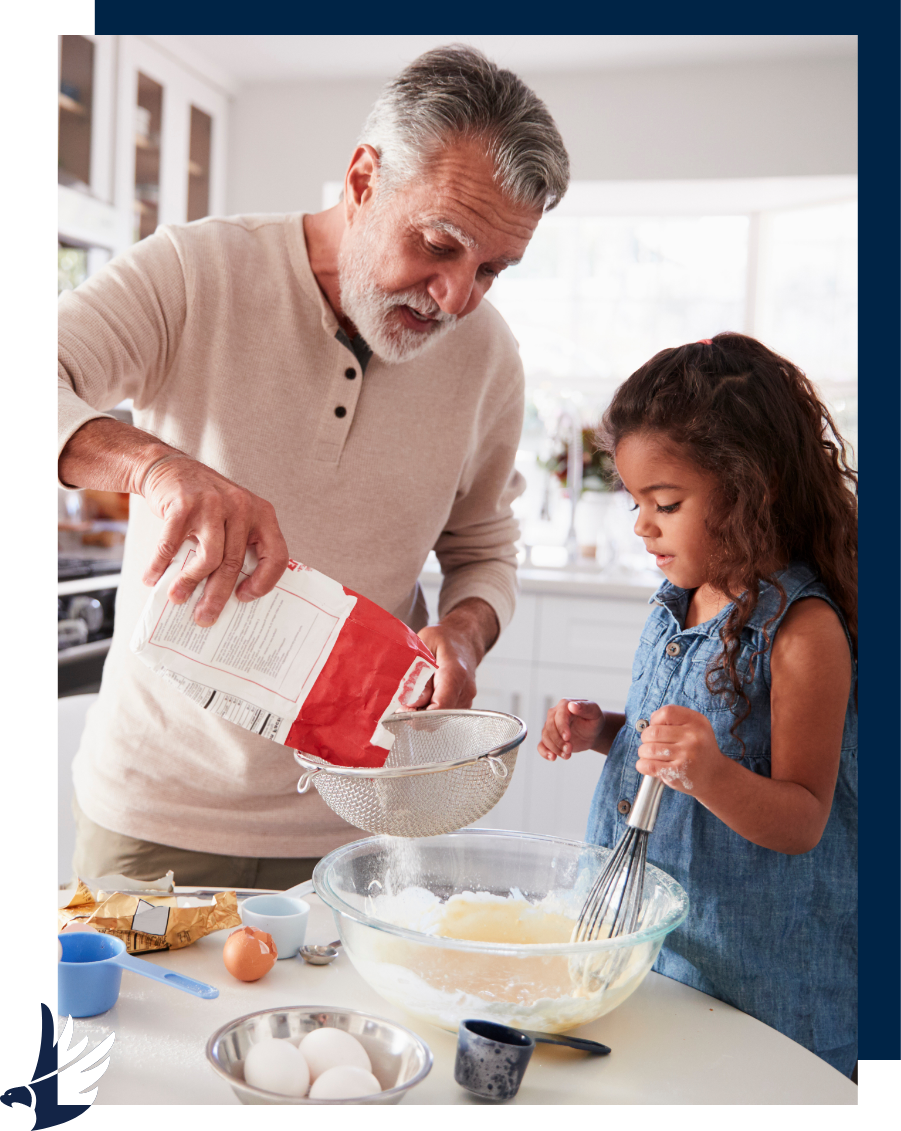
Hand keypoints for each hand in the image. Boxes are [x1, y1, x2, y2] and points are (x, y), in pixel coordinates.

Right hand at [140, 454, 289, 625]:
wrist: (169, 467)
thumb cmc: (203, 501)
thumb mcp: (232, 516)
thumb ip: (237, 545)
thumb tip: (229, 595)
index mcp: (261, 513)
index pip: (276, 554)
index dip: (264, 581)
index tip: (245, 597)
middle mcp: (241, 508)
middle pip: (235, 563)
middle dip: (218, 596)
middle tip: (205, 617)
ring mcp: (212, 505)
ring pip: (208, 558)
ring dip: (190, 584)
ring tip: (178, 599)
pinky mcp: (183, 506)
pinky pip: (172, 546)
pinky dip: (160, 566)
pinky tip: (152, 578)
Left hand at [414, 598, 497, 708]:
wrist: (463, 639)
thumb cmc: (442, 639)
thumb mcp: (424, 647)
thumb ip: (418, 674)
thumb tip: (412, 703)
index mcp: (455, 674)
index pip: (440, 707)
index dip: (418, 713)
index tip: (403, 706)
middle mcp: (465, 691)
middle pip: (438, 718)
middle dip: (417, 714)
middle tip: (403, 700)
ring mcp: (466, 699)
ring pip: (440, 719)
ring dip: (422, 712)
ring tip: (414, 694)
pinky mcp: (463, 704)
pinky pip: (443, 715)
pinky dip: (430, 710)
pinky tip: (423, 695)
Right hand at [538, 700, 603, 760]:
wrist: (592, 731)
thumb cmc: (593, 719)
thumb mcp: (594, 712)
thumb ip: (585, 707)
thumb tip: (572, 705)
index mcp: (564, 705)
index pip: (559, 716)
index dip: (561, 727)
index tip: (568, 738)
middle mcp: (554, 714)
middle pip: (550, 727)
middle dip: (559, 741)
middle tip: (570, 749)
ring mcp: (550, 726)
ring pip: (546, 737)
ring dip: (555, 748)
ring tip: (567, 755)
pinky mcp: (550, 738)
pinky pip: (541, 745)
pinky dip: (544, 752)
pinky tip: (552, 758)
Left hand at [636, 704, 726, 795]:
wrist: (715, 776)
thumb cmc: (699, 750)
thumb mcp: (696, 728)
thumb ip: (675, 719)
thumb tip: (648, 722)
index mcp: (697, 722)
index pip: (666, 712)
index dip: (655, 720)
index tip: (656, 727)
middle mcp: (693, 737)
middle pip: (653, 731)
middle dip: (646, 738)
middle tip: (651, 743)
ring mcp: (686, 756)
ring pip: (648, 749)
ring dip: (644, 752)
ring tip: (651, 755)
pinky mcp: (677, 772)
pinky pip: (648, 765)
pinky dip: (642, 765)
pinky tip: (648, 765)